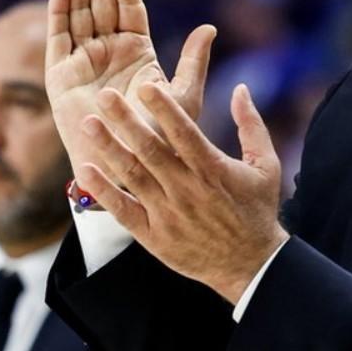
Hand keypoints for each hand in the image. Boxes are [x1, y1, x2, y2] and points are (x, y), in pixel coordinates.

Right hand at [46, 0, 215, 195]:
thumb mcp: (183, 96)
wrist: (135, 170)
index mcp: (137, 51)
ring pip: (78, 15)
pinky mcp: (61, 78)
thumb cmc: (164, 139)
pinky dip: (58, 15)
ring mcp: (83, 63)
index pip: (128, 6)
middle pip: (100, 3)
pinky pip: (59, 40)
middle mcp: (107, 52)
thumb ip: (193, 61)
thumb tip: (209, 28)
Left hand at [75, 82, 287, 303]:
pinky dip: (103, 191)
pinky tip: (84, 171)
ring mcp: (168, 214)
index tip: (146, 85)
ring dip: (109, 148)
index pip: (184, 133)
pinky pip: (123, 210)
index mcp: (213, 170)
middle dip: (126, 120)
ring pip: (133, 176)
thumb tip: (240, 88)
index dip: (165, 109)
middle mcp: (187, 189)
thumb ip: (251, 125)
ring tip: (88, 124)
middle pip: (151, 150)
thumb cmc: (257, 210)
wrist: (250, 265)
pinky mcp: (154, 236)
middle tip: (104, 95)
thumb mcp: (267, 165)